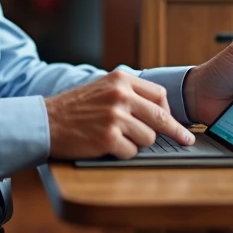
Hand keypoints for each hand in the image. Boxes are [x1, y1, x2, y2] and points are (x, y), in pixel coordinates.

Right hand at [45, 71, 194, 159]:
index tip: (179, 124)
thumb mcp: (103, 88)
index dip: (170, 112)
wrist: (45, 121)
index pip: (159, 95)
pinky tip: (107, 146)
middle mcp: (120, 95)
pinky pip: (131, 152)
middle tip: (186, 139)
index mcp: (121, 80)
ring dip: (137, 143)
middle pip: (161, 117)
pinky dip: (123, 153)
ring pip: (148, 138)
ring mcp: (114, 116)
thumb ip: (129, 93)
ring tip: (117, 138)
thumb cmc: (75, 108)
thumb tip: (162, 110)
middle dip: (175, 131)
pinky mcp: (108, 138)